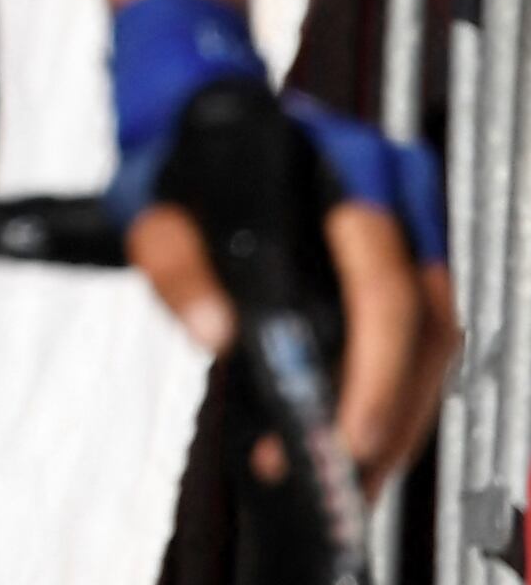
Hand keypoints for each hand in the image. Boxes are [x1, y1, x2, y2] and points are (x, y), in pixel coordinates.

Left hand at [108, 0, 456, 480]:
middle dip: (388, 418)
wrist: (193, 101)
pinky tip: (353, 435)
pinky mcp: (409, 250)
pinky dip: (391, 390)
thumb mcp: (148, 203)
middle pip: (426, 328)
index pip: (383, 287)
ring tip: (344, 477)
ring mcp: (414, 218)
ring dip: (396, 417)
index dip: (373, 374)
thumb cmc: (175, 154)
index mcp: (341, 168)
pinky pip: (421, 332)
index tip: (341, 438)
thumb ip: (172, 263)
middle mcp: (397, 189)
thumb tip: (214, 336)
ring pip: (435, 340)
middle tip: (339, 482)